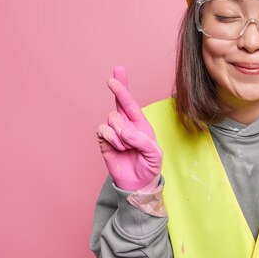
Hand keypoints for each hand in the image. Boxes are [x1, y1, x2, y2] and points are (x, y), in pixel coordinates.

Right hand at [96, 66, 162, 190]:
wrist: (137, 184)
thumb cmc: (149, 167)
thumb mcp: (154, 154)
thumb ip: (142, 141)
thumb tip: (125, 131)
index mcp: (140, 124)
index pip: (131, 103)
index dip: (123, 89)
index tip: (117, 74)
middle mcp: (126, 125)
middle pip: (118, 102)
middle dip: (118, 88)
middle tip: (112, 79)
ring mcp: (114, 132)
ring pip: (112, 119)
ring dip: (121, 133)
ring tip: (128, 147)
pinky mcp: (104, 141)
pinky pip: (104, 131)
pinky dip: (112, 139)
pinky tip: (119, 148)